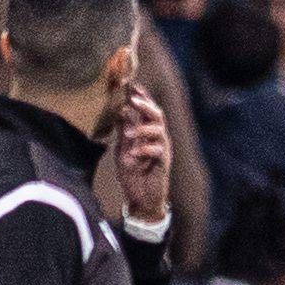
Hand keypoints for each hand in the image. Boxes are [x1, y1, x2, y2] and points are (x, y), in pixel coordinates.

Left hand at [114, 85, 171, 224]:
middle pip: (157, 116)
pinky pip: (158, 151)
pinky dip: (145, 149)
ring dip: (143, 129)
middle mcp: (157, 139)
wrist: (141, 198)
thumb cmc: (133, 173)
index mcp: (147, 134)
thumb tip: (121, 110)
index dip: (142, 97)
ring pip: (160, 131)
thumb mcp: (122, 148)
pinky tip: (134, 154)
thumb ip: (124, 131)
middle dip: (146, 106)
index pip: (147, 111)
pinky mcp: (163, 163)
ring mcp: (162, 150)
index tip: (132, 85)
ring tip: (129, 134)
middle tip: (133, 100)